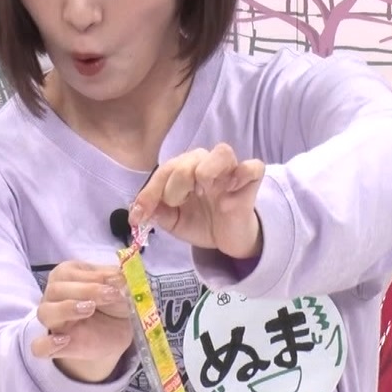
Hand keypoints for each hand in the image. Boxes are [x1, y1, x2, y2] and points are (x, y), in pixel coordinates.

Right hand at [30, 261, 132, 382]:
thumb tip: (117, 278)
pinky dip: (48, 344)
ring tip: (90, 309)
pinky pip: (39, 347)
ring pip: (45, 312)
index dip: (93, 277)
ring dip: (66, 309)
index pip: (68, 272)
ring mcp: (53, 321)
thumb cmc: (112, 301)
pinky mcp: (56, 346)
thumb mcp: (117, 286)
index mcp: (66, 275)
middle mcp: (54, 296)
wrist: (117, 331)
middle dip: (85, 291)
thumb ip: (114, 279)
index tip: (117, 283)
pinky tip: (65, 340)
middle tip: (111, 295)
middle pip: (56, 289)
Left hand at [130, 143, 264, 259]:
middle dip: (175, 184)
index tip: (138, 216)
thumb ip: (158, 212)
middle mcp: (207, 163)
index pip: (165, 170)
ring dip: (206, 172)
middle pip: (189, 159)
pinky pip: (252, 167)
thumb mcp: (173, 221)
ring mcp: (232, 170)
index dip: (149, 192)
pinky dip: (240, 176)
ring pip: (222, 152)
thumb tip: (140, 210)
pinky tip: (229, 194)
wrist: (227, 239)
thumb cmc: (201, 222)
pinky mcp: (251, 181)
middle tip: (177, 203)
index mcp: (186, 168)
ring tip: (202, 192)